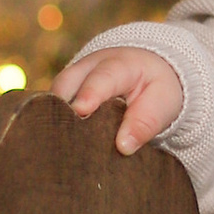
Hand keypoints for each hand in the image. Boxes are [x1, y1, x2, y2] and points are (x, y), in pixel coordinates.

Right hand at [53, 45, 184, 153]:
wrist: (146, 72)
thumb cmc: (156, 89)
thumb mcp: (162, 103)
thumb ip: (146, 123)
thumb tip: (123, 147)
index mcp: (120, 65)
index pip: (103, 77)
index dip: (90, 93)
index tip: (82, 110)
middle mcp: (88, 67)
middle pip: (67, 84)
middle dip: (63, 110)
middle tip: (65, 139)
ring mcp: (71, 79)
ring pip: (53, 98)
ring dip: (54, 121)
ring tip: (58, 149)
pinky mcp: (62, 94)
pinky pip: (50, 109)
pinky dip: (53, 126)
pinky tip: (55, 148)